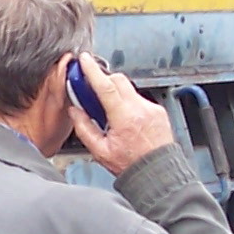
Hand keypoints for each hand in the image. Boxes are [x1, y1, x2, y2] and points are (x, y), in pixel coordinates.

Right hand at [67, 54, 175, 175]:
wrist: (157, 173)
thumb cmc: (131, 165)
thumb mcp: (100, 151)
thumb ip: (84, 128)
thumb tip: (74, 111)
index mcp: (124, 118)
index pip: (106, 86)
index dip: (93, 70)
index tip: (85, 60)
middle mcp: (140, 110)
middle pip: (118, 80)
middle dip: (104, 80)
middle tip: (93, 89)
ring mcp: (151, 109)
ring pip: (129, 89)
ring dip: (116, 94)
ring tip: (110, 113)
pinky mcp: (158, 111)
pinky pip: (139, 99)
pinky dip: (128, 104)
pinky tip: (125, 120)